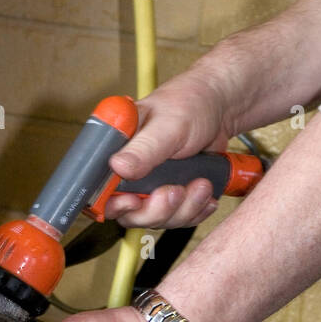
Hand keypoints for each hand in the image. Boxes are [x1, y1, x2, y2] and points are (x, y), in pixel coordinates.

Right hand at [104, 67, 234, 228]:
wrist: (221, 108)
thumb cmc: (190, 103)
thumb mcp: (168, 125)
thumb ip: (144, 148)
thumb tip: (117, 167)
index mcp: (117, 149)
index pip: (99, 190)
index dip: (115, 203)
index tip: (136, 201)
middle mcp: (128, 171)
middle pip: (129, 213)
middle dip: (157, 209)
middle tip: (176, 190)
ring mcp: (149, 185)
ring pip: (156, 219)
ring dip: (183, 209)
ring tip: (201, 184)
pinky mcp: (169, 194)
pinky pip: (176, 218)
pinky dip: (194, 211)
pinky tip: (204, 194)